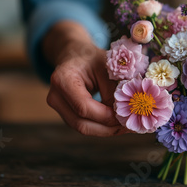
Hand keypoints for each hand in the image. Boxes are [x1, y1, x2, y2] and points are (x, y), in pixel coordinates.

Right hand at [44, 21, 126, 136]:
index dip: (106, 116)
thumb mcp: (109, 68)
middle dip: (108, 128)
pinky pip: (84, 125)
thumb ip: (115, 92)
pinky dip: (102, 127)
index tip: (126, 116)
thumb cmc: (95, 60)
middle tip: (130, 126)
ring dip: (107, 130)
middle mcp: (55, 96)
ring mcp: (58, 107)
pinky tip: (117, 123)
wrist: (77, 56)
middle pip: (81, 123)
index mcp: (63, 78)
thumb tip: (124, 117)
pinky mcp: (65, 114)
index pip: (83, 106)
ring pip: (83, 128)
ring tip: (127, 125)